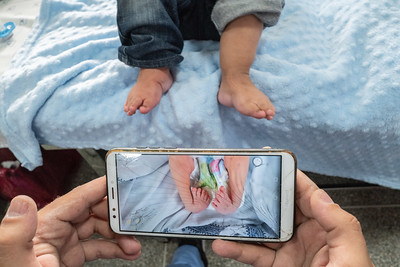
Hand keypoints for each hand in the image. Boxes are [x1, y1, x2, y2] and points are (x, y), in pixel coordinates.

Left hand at [0, 176, 140, 266]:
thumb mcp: (16, 261)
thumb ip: (16, 232)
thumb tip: (22, 202)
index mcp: (42, 225)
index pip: (76, 198)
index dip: (100, 188)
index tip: (120, 183)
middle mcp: (54, 230)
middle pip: (92, 211)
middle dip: (115, 216)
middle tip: (131, 222)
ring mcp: (63, 243)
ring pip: (97, 228)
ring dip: (118, 234)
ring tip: (133, 244)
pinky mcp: (70, 256)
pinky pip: (96, 245)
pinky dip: (113, 247)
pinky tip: (126, 251)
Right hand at [212, 170, 374, 266]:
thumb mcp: (352, 256)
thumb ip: (340, 225)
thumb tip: (320, 196)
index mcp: (328, 228)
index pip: (307, 196)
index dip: (290, 179)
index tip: (274, 166)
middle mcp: (307, 236)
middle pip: (279, 210)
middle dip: (260, 199)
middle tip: (241, 190)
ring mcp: (290, 251)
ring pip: (262, 232)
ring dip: (242, 226)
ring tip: (226, 217)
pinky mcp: (278, 266)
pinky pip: (255, 254)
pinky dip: (238, 249)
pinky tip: (226, 244)